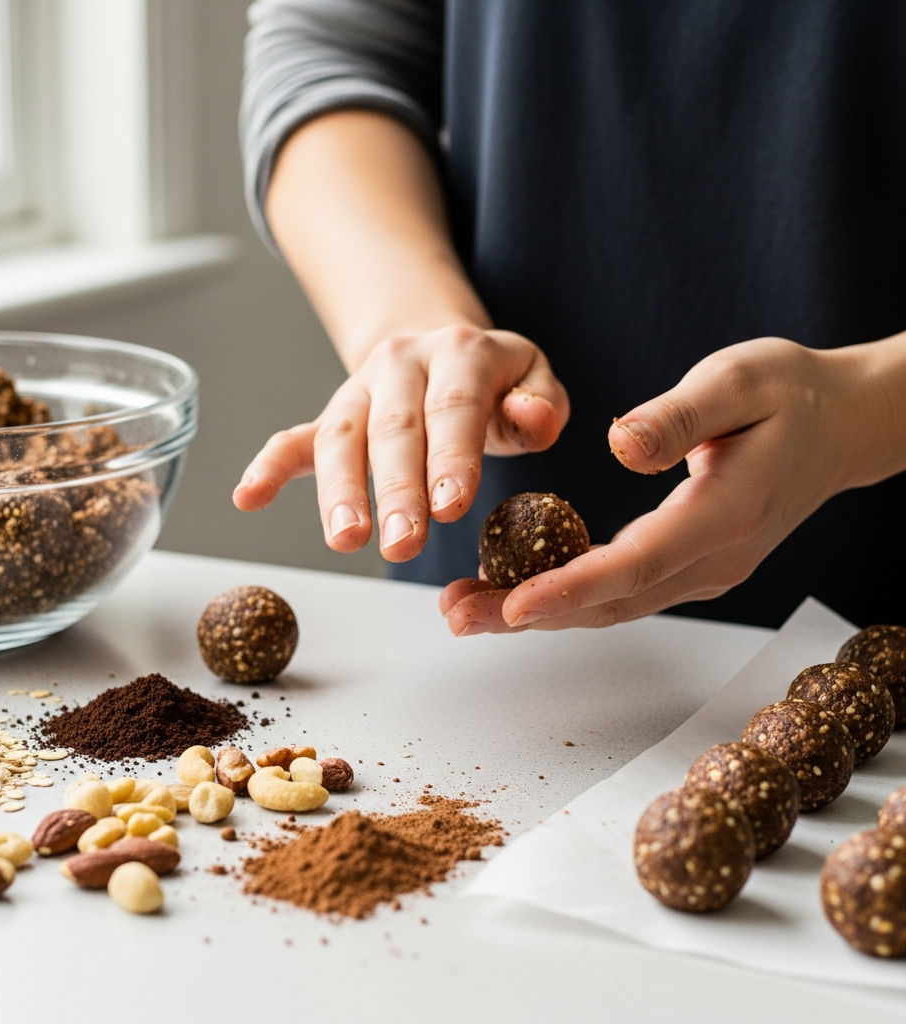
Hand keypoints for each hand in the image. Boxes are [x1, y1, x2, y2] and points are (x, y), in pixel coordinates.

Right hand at [233, 325, 569, 560]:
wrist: (442, 349)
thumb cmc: (495, 382)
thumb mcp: (533, 380)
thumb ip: (541, 403)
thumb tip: (533, 420)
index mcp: (460, 353)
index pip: (454, 407)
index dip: (451, 457)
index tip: (449, 508)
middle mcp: (402, 364)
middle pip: (395, 428)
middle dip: (396, 489)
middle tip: (402, 543)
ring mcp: (360, 389)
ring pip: (342, 437)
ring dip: (340, 491)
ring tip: (345, 539)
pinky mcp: (332, 415)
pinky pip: (296, 437)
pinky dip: (270, 466)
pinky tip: (248, 497)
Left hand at [441, 334, 901, 633]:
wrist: (844, 425)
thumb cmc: (792, 393)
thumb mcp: (740, 381)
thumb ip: (680, 415)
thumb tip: (622, 444)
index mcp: (724, 512)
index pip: (637, 563)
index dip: (570, 587)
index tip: (510, 603)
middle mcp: (714, 558)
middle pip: (612, 601)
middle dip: (529, 614)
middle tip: (457, 616)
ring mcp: (704, 570)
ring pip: (612, 605)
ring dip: (539, 613)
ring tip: (467, 611)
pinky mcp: (692, 565)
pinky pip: (623, 591)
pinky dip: (567, 596)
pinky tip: (517, 589)